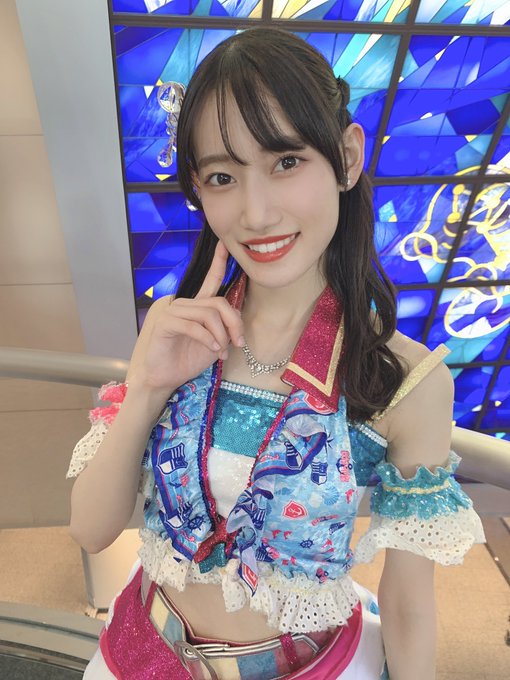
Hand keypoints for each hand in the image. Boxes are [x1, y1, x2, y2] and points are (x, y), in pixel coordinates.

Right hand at [128, 241, 244, 395]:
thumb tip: (237, 316)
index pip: (210, 280)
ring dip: (222, 335)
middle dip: (234, 323)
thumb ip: (225, 326)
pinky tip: (213, 349)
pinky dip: (209, 339)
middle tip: (238, 343)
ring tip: (222, 351)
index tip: (225, 245)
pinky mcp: (166, 323)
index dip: (218, 262)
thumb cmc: (188, 359)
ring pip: (209, 314)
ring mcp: (173, 311)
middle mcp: (185, 304)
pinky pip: (195, 326)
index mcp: (197, 306)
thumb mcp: (215, 342)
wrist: (165, 377)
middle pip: (219, 302)